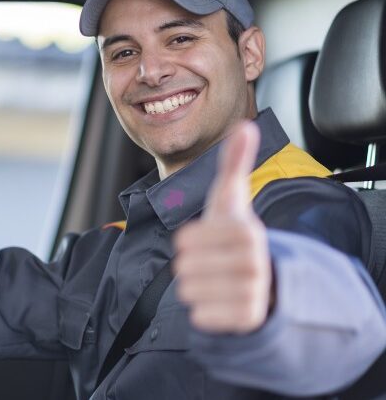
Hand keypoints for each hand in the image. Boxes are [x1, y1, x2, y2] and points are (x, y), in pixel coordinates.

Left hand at [173, 122, 271, 333]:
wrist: (262, 279)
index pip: (184, 240)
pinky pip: (200, 317)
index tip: (208, 240)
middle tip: (212, 263)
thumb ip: (233, 164)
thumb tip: (244, 125)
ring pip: (188, 291)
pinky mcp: (246, 320)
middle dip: (191, 265)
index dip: (188, 241)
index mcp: (245, 230)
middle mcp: (253, 262)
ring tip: (217, 281)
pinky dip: (203, 311)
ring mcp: (252, 293)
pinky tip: (221, 301)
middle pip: (184, 267)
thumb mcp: (231, 200)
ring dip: (196, 288)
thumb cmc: (234, 235)